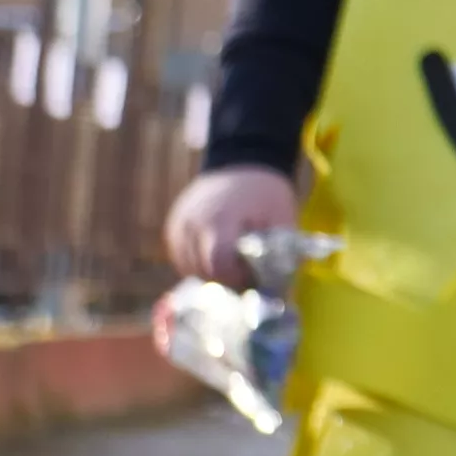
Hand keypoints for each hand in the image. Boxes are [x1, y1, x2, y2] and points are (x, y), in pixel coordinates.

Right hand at [167, 165, 299, 286]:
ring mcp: (177, 228)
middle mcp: (190, 225)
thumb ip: (280, 254)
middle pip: (204, 272)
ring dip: (213, 273)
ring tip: (236, 259)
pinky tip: (220, 252)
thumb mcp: (282, 218)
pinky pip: (184, 261)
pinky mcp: (172, 231)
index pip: (218, 266)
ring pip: (191, 271)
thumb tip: (278, 292)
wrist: (240, 162)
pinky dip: (201, 264)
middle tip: (249, 272)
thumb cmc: (265, 192)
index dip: (238, 279)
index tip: (255, 276)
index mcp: (218, 220)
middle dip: (228, 280)